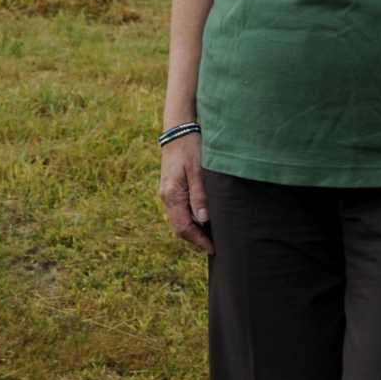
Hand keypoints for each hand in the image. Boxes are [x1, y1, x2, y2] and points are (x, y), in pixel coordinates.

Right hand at [158, 135, 212, 255]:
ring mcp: (168, 193)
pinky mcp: (172, 188)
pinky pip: (180, 210)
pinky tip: (204, 219)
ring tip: (211, 236)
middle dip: (196, 239)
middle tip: (214, 246)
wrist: (178, 130)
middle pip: (180, 227)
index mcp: (172, 195)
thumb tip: (204, 219)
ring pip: (180, 219)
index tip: (212, 249)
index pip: (183, 227)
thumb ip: (200, 194)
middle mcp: (166, 197)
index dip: (198, 240)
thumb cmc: (191, 148)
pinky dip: (191, 218)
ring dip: (194, 230)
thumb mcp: (198, 170)